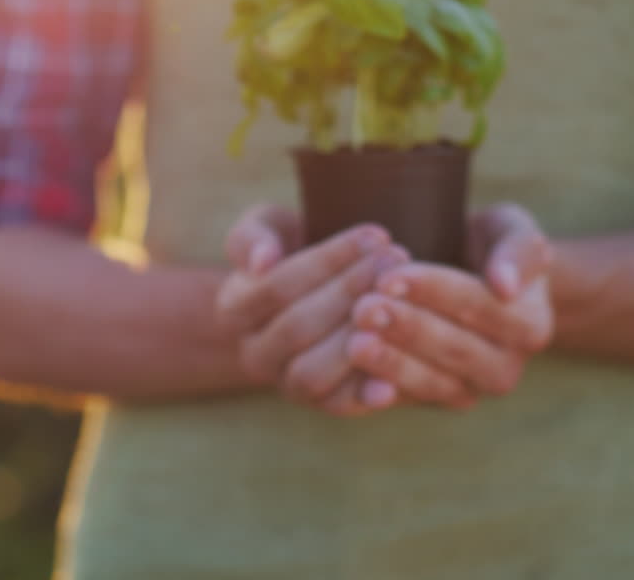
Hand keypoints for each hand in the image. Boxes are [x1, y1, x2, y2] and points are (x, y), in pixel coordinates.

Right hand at [217, 205, 469, 414]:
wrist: (316, 296)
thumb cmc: (295, 251)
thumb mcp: (268, 228)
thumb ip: (254, 236)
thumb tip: (263, 261)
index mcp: (233, 310)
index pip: (278, 285)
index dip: (329, 260)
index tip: (376, 235)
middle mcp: (253, 354)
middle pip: (298, 327)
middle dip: (352, 290)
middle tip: (397, 259)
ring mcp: (286, 384)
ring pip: (312, 372)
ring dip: (359, 337)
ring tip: (400, 302)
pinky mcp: (323, 404)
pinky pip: (339, 405)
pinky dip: (365, 394)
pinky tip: (392, 379)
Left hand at [346, 204, 553, 400]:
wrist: (469, 279)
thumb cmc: (489, 245)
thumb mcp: (513, 231)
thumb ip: (520, 251)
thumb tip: (504, 285)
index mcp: (530, 324)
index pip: (478, 305)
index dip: (434, 291)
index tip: (391, 276)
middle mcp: (504, 366)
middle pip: (453, 348)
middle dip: (407, 328)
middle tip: (363, 308)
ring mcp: (468, 390)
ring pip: (429, 382)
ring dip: (390, 363)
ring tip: (355, 341)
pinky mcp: (433, 402)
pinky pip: (405, 401)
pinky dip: (375, 390)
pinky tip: (349, 373)